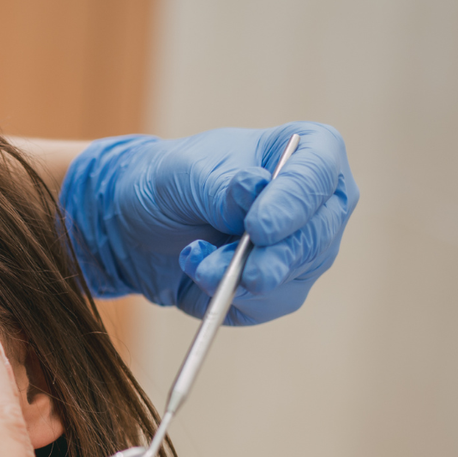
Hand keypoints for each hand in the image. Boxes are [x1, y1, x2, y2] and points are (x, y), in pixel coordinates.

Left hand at [59, 122, 357, 324]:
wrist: (139, 222)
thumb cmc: (172, 181)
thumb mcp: (186, 174)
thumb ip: (223, 187)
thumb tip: (255, 188)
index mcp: (307, 150)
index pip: (317, 176)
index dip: (293, 204)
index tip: (259, 227)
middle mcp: (317, 203)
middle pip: (316, 236)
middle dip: (276, 259)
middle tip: (248, 276)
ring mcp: (303, 249)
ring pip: (291, 277)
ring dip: (239, 279)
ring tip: (196, 264)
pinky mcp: (279, 289)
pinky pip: (264, 305)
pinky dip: (226, 297)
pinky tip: (196, 273)